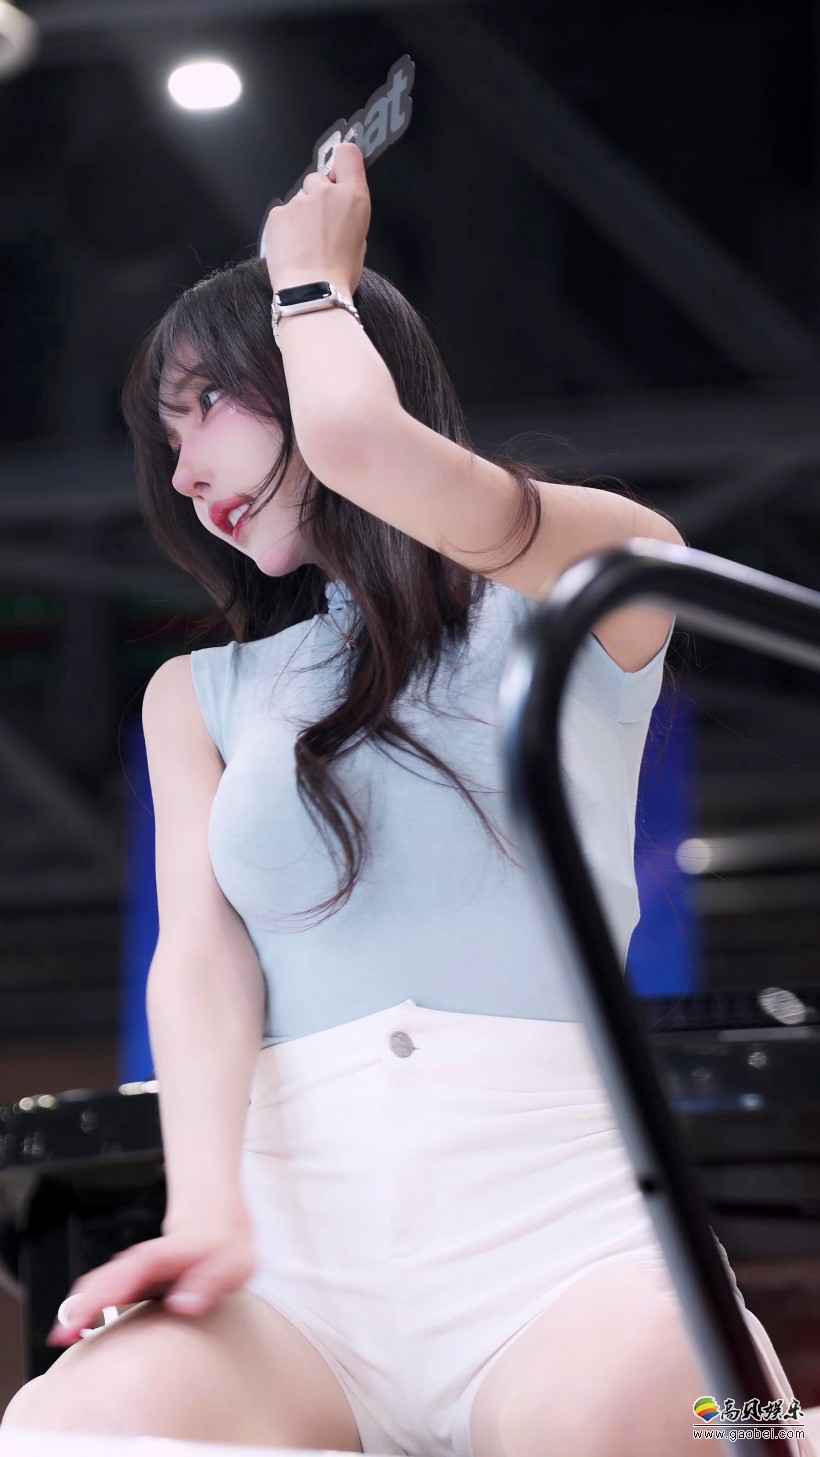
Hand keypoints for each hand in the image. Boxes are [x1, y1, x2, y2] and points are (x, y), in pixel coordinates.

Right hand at [46, 1223, 256, 1346]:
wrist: (216, 1227)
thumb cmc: (227, 1252)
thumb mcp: (234, 1265)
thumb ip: (211, 1282)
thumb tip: (185, 1304)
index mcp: (170, 1254)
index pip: (139, 1267)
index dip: (115, 1285)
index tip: (96, 1306)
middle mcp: (145, 1260)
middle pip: (108, 1276)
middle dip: (84, 1301)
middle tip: (64, 1333)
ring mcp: (134, 1269)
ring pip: (99, 1283)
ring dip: (78, 1307)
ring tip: (60, 1336)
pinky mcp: (130, 1280)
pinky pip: (101, 1291)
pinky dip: (84, 1308)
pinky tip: (72, 1331)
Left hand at [263, 140, 369, 298]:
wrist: (312, 292)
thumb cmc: (338, 275)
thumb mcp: (359, 242)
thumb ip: (349, 216)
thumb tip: (339, 212)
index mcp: (353, 199)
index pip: (348, 156)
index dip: (343, 162)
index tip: (339, 171)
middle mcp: (326, 193)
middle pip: (318, 180)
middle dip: (317, 197)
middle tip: (319, 227)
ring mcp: (299, 201)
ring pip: (298, 200)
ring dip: (300, 217)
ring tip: (305, 246)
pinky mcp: (278, 213)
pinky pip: (282, 215)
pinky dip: (285, 228)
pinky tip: (292, 248)